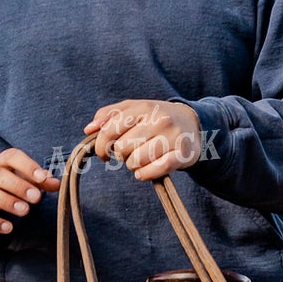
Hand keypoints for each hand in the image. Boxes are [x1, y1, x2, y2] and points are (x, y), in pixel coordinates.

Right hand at [0, 148, 59, 237]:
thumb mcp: (15, 182)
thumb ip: (36, 182)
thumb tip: (57, 184)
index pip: (11, 157)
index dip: (27, 165)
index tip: (42, 178)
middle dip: (18, 185)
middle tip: (37, 198)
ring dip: (7, 201)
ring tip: (25, 211)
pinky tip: (8, 228)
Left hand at [84, 98, 203, 181]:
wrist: (193, 123)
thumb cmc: (156, 118)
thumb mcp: (133, 110)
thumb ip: (109, 115)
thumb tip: (89, 129)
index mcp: (144, 107)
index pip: (110, 130)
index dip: (101, 146)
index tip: (103, 153)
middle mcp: (160, 120)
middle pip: (122, 149)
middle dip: (121, 155)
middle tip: (130, 152)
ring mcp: (173, 137)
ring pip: (136, 162)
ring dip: (133, 166)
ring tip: (140, 159)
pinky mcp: (183, 154)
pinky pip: (154, 171)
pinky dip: (145, 174)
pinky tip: (144, 171)